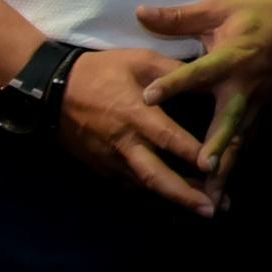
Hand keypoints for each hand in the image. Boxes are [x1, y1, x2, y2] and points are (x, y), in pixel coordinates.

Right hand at [57, 45, 218, 213]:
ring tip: (203, 208)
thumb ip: (174, 72)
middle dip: (185, 195)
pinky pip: (129, 184)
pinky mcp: (100, 167)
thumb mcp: (139, 61)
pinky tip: (172, 199)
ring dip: (173, 198)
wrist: (50, 88)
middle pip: (156, 177)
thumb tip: (208, 80)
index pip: (169, 139)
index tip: (220, 168)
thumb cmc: (99, 72)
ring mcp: (109, 159)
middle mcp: (124, 143)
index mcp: (135, 115)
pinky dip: (152, 193)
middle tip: (214, 210)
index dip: (194, 155)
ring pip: (144, 186)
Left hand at [138, 0, 271, 192]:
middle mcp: (244, 86)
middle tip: (202, 168)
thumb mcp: (218, 9)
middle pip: (228, 121)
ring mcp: (258, 102)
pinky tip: (225, 185)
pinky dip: (236, 161)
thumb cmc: (258, 13)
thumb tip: (140, 13)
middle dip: (216, 146)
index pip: (198, 73)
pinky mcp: (265, 110)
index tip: (148, 98)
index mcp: (230, 59)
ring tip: (213, 196)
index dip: (173, 84)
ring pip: (240, 139)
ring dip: (228, 167)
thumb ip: (179, 17)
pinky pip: (248, 139)